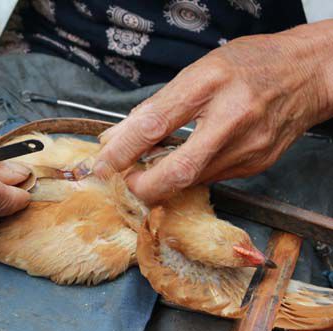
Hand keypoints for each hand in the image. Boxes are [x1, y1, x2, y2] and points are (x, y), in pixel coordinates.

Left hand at [95, 21, 332, 202]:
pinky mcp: (256, 165)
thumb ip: (157, 107)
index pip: (156, 123)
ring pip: (192, 179)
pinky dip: (189, 175)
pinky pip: (211, 178)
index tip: (102, 165)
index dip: (123, 150)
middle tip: (126, 182)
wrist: (306, 74)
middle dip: (144, 186)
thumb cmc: (249, 66)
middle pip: (179, 169)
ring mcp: (249, 147)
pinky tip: (186, 161)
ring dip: (164, 179)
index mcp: (210, 83)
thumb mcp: (197, 73)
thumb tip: (117, 138)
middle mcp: (233, 119)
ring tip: (151, 165)